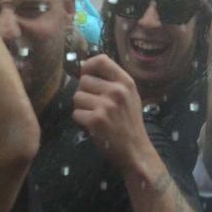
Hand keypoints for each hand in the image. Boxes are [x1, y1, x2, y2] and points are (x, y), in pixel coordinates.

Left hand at [71, 54, 157, 173]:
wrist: (135, 151)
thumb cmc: (129, 123)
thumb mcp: (129, 96)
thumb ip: (112, 81)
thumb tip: (84, 66)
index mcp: (126, 82)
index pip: (101, 60)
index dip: (88, 66)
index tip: (86, 74)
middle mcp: (117, 91)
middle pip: (83, 80)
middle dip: (84, 93)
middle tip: (94, 106)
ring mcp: (106, 105)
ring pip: (77, 97)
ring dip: (81, 108)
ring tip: (94, 117)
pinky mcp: (96, 120)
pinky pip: (76, 113)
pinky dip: (81, 121)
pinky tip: (93, 127)